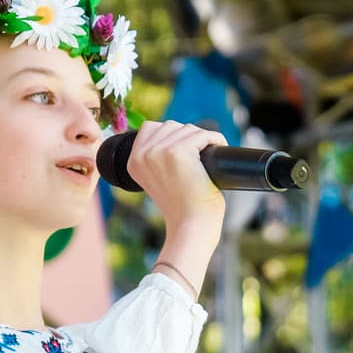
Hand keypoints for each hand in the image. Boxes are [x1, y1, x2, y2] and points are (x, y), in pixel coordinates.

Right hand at [128, 119, 227, 239]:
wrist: (191, 227)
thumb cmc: (182, 208)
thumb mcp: (159, 179)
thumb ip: (157, 158)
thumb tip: (176, 131)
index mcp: (133, 161)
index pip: (150, 128)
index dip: (173, 136)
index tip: (187, 152)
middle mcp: (142, 155)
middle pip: (170, 126)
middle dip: (189, 138)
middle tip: (200, 158)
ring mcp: (158, 152)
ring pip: (187, 129)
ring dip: (202, 140)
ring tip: (208, 158)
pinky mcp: (178, 152)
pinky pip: (202, 134)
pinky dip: (215, 140)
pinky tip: (219, 149)